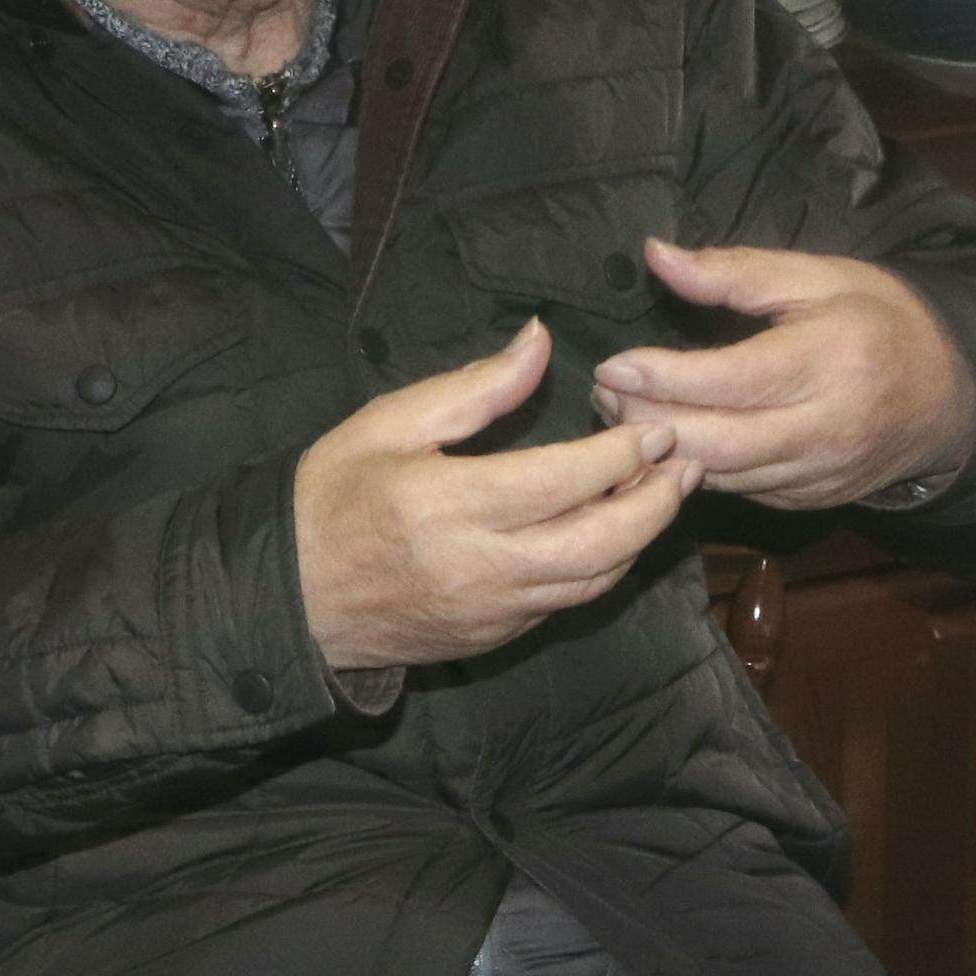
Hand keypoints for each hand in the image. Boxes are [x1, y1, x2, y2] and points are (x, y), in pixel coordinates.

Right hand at [295, 319, 701, 671]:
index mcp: (449, 505)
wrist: (290, 598)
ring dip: (642, 536)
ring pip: (595, 579)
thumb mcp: (390, 423)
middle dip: (656, 501)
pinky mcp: (498, 636)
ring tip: (667, 491)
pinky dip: (605, 565)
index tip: (654, 425)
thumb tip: (539, 339)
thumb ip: (475, 387)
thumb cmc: (332, 497)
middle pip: (602, 542)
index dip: (621, 454)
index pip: (564, 481)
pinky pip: (569, 601)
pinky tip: (619, 530)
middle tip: (684, 461)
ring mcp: (494, 610)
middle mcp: (481, 566)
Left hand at [591, 239, 975, 511]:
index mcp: (829, 361)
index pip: (730, 382)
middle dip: (646, 422)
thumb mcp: (819, 276)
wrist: (950, 395)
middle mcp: (825, 427)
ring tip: (622, 413)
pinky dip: (697, 469)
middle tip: (603, 393)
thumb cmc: (880, 320)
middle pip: (715, 443)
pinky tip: (670, 440)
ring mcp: (819, 473)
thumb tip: (657, 255)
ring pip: (720, 477)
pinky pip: (739, 491)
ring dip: (661, 450)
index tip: (612, 364)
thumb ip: (735, 271)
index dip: (663, 377)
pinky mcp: (811, 501)